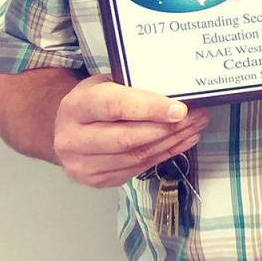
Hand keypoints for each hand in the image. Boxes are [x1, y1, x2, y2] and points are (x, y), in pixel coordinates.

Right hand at [53, 74, 209, 186]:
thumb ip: (133, 86)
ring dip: (171, 142)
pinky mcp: (96, 179)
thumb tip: (176, 90)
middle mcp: (73, 139)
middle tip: (196, 116)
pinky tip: (180, 142)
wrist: (65, 127)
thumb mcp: (105, 83)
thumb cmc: (92, 101)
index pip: (115, 107)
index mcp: (77, 107)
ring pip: (136, 156)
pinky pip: (138, 168)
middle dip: (167, 128)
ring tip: (194, 127)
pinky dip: (163, 154)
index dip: (150, 109)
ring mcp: (83, 164)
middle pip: (127, 138)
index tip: (180, 109)